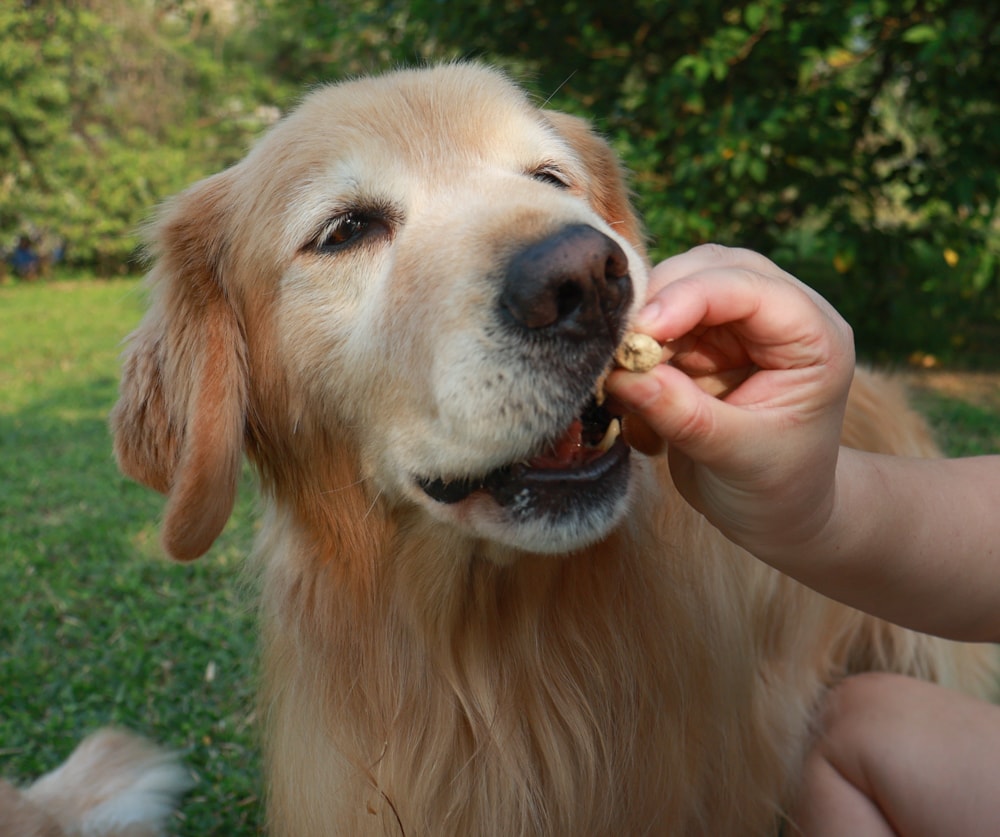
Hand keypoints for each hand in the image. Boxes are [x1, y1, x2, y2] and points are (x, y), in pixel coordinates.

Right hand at [607, 244, 855, 554]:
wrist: (776, 513)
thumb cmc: (775, 489)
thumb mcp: (737, 457)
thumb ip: (684, 415)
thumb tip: (622, 376)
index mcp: (814, 337)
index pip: (750, 288)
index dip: (689, 297)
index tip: (638, 333)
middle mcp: (781, 315)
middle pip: (712, 269)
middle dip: (659, 301)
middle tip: (618, 347)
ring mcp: (740, 321)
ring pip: (679, 284)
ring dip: (643, 322)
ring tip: (621, 370)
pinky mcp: (706, 336)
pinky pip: (660, 318)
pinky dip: (637, 344)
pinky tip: (627, 381)